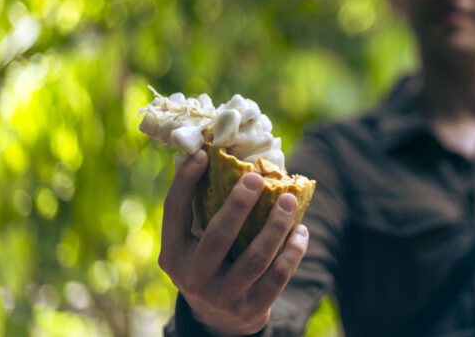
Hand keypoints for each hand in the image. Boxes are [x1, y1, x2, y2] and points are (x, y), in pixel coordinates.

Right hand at [158, 150, 308, 335]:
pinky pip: (277, 278)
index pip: (174, 212)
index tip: (204, 155)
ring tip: (290, 200)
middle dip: (238, 204)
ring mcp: (222, 296)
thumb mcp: (194, 242)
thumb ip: (203, 209)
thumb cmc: (210, 262)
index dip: (185, 181)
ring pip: (255, 258)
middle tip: (255, 178)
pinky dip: (293, 252)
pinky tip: (302, 231)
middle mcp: (192, 277)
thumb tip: (220, 156)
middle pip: (218, 236)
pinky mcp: (250, 309)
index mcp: (173, 254)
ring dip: (276, 226)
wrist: (219, 320)